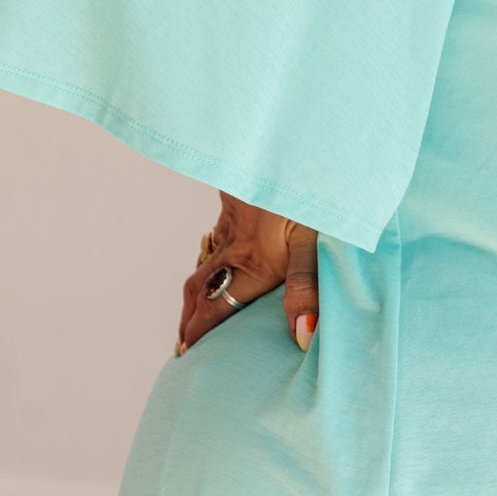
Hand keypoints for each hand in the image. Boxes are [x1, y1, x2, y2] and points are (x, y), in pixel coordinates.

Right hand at [174, 192, 318, 355]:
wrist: (293, 140)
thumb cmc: (310, 191)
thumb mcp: (314, 241)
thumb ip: (306, 288)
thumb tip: (300, 338)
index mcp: (253, 262)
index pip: (215, 308)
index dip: (199, 333)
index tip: (185, 355)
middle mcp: (235, 246)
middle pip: (200, 289)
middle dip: (189, 318)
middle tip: (182, 344)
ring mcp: (232, 221)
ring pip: (204, 262)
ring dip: (196, 290)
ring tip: (194, 309)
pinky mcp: (236, 199)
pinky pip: (214, 237)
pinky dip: (209, 256)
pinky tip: (218, 253)